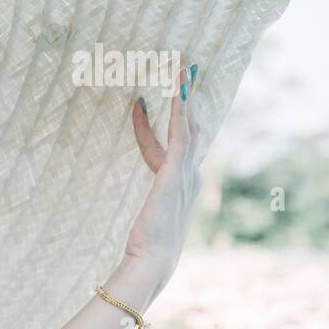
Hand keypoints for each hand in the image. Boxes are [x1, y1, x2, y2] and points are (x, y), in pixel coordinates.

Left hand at [126, 61, 202, 291]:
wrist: (154, 258)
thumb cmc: (147, 244)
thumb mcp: (148, 217)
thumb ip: (148, 203)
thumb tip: (142, 205)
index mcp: (183, 182)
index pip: (168, 144)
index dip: (150, 124)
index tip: (137, 104)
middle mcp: (191, 173)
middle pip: (191, 127)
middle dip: (187, 99)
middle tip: (186, 71)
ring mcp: (186, 172)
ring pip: (188, 125)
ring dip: (186, 96)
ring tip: (184, 70)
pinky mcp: (175, 173)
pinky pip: (179, 135)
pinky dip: (178, 113)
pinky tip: (176, 93)